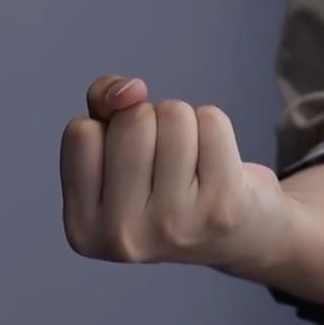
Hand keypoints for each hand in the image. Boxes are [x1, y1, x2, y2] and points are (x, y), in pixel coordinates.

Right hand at [59, 75, 291, 274]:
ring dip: (186, 123)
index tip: (131, 165)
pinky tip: (219, 164)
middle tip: (168, 162)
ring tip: (194, 163)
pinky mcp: (223, 207)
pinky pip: (211, 121)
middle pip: (131, 120)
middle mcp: (123, 235)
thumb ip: (101, 103)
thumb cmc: (169, 184)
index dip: (109, 129)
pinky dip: (215, 128)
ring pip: (173, 115)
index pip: (81, 132)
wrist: (241, 236)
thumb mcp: (117, 148)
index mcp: (84, 228)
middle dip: (151, 120)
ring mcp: (174, 225)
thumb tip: (130, 88)